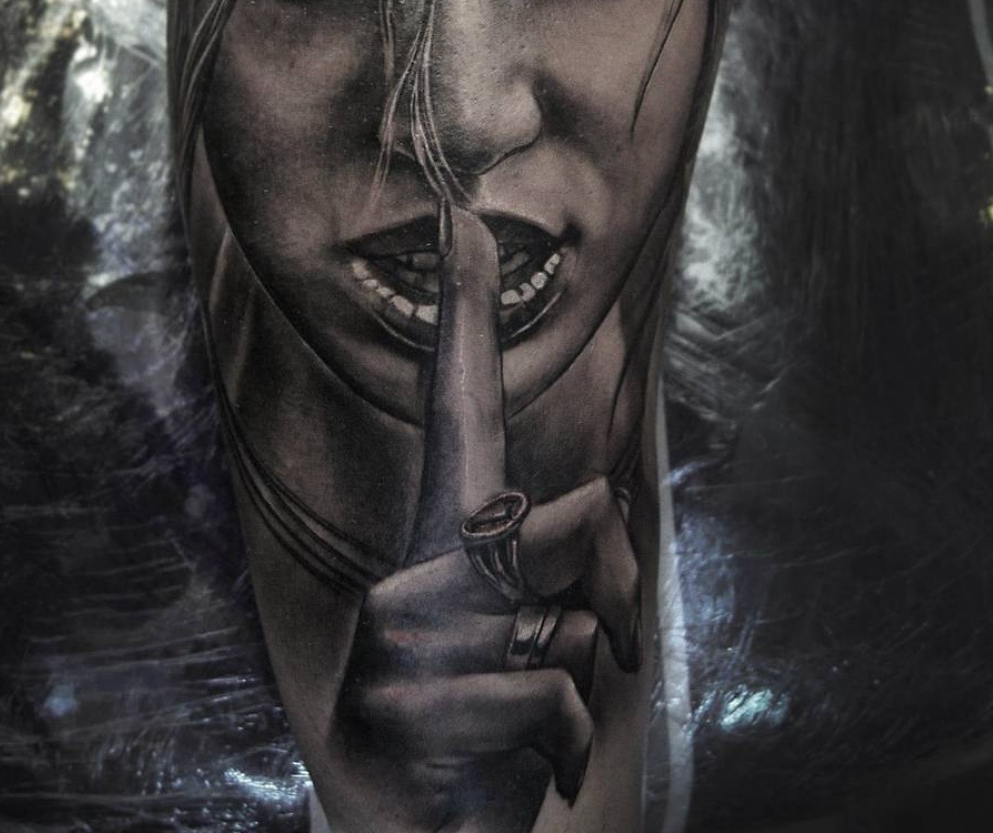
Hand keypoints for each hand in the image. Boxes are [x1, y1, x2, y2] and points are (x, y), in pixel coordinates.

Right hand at [332, 203, 642, 832]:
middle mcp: (404, 573)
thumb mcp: (537, 644)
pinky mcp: (398, 705)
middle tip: (547, 655)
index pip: (455, 410)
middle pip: (548, 525)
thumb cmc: (487, 732)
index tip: (466, 222)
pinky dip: (564, 742)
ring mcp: (392, 638)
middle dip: (587, 582)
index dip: (465, 316)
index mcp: (435, 546)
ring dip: (571, 684)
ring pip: (555, 624)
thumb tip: (600, 494)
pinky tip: (515, 771)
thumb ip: (571, 566)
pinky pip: (547, 700)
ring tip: (520, 726)